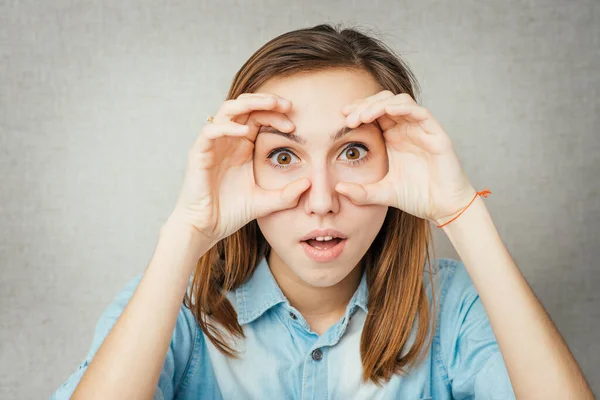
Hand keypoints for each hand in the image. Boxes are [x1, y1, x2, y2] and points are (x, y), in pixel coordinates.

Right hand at [169, 93, 310, 241]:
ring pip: (228, 110)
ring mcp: (213, 144)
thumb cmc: (231, 213)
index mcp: (243, 146)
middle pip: (245, 106)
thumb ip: (287, 194)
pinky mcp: (199, 153)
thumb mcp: (266, 202)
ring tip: (270, 105)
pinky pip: (211, 130)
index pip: (259, 117)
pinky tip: (244, 132)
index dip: (276, 115)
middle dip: (266, 101)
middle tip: (287, 104)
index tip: (294, 124)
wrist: (206, 227)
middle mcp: (228, 140)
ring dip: (249, 103)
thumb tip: (310, 184)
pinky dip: (227, 127)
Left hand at [336, 90, 476, 224]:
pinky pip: (420, 112)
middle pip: (384, 101)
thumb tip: (337, 189)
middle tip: (349, 118)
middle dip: (365, 105)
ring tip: (363, 116)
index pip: (373, 113)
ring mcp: (421, 129)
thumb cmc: (417, 198)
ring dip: (380, 104)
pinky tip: (387, 112)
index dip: (358, 110)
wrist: (443, 209)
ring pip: (400, 102)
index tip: (342, 118)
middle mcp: (406, 129)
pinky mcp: (436, 134)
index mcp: (393, 137)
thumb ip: (360, 192)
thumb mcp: (381, 194)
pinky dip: (403, 108)